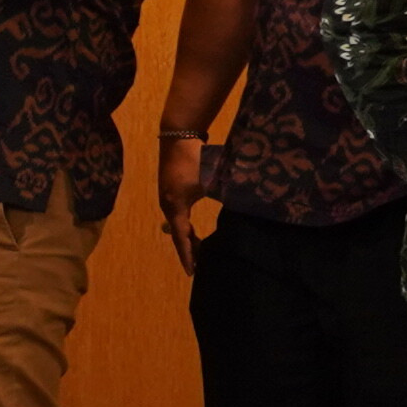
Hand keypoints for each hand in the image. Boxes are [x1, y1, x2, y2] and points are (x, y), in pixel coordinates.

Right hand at [157, 134, 213, 267]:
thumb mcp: (211, 181)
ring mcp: (166, 196)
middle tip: (200, 262)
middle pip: (178, 233)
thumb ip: (223, 197)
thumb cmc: (195, 159)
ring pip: (177, 223)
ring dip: (187, 235)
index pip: (182, 238)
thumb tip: (240, 210)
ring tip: (198, 247)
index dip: (188, 256)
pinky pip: (177, 214)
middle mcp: (167, 205)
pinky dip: (185, 224)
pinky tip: (192, 226)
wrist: (178, 134)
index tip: (192, 272)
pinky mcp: (169, 188)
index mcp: (176, 207)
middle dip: (189, 248)